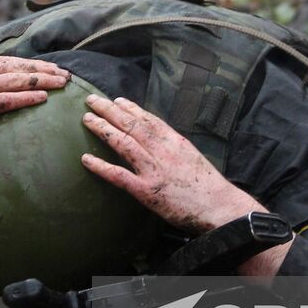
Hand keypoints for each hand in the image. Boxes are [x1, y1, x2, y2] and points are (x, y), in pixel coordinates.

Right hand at [0, 56, 69, 216]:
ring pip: (13, 80)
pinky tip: (42, 98)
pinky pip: (4, 100)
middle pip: (14, 67)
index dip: (32, 63)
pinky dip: (25, 98)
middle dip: (43, 69)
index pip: (6, 61)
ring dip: (41, 80)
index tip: (52, 67)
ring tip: (62, 84)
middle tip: (66, 74)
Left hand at [80, 95, 289, 274]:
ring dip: (103, 129)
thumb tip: (159, 137)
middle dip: (110, 110)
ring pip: (124, 143)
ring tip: (87, 119)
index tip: (116, 100)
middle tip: (92, 100)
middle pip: (132, 125)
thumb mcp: (191, 156)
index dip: (130, 108)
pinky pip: (119, 175)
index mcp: (175, 142)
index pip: (149, 119)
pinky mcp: (147, 191)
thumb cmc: (207, 185)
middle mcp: (163, 151)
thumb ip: (173, 146)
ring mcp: (154, 170)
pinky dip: (101, 166)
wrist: (220, 207)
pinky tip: (86, 159)